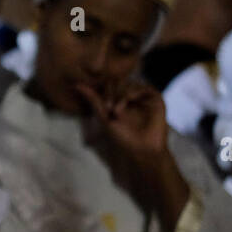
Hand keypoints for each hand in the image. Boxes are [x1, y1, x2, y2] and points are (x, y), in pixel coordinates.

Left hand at [76, 79, 188, 229]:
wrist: (141, 150)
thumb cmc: (122, 137)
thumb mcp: (103, 117)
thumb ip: (93, 100)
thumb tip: (76, 85)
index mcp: (118, 99)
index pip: (108, 84)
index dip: (103, 91)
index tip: (102, 107)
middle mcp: (131, 96)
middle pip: (118, 81)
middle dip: (110, 92)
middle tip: (108, 109)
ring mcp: (143, 97)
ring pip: (129, 83)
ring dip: (120, 94)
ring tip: (116, 111)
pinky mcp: (155, 99)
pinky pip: (144, 87)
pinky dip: (133, 91)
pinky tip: (129, 99)